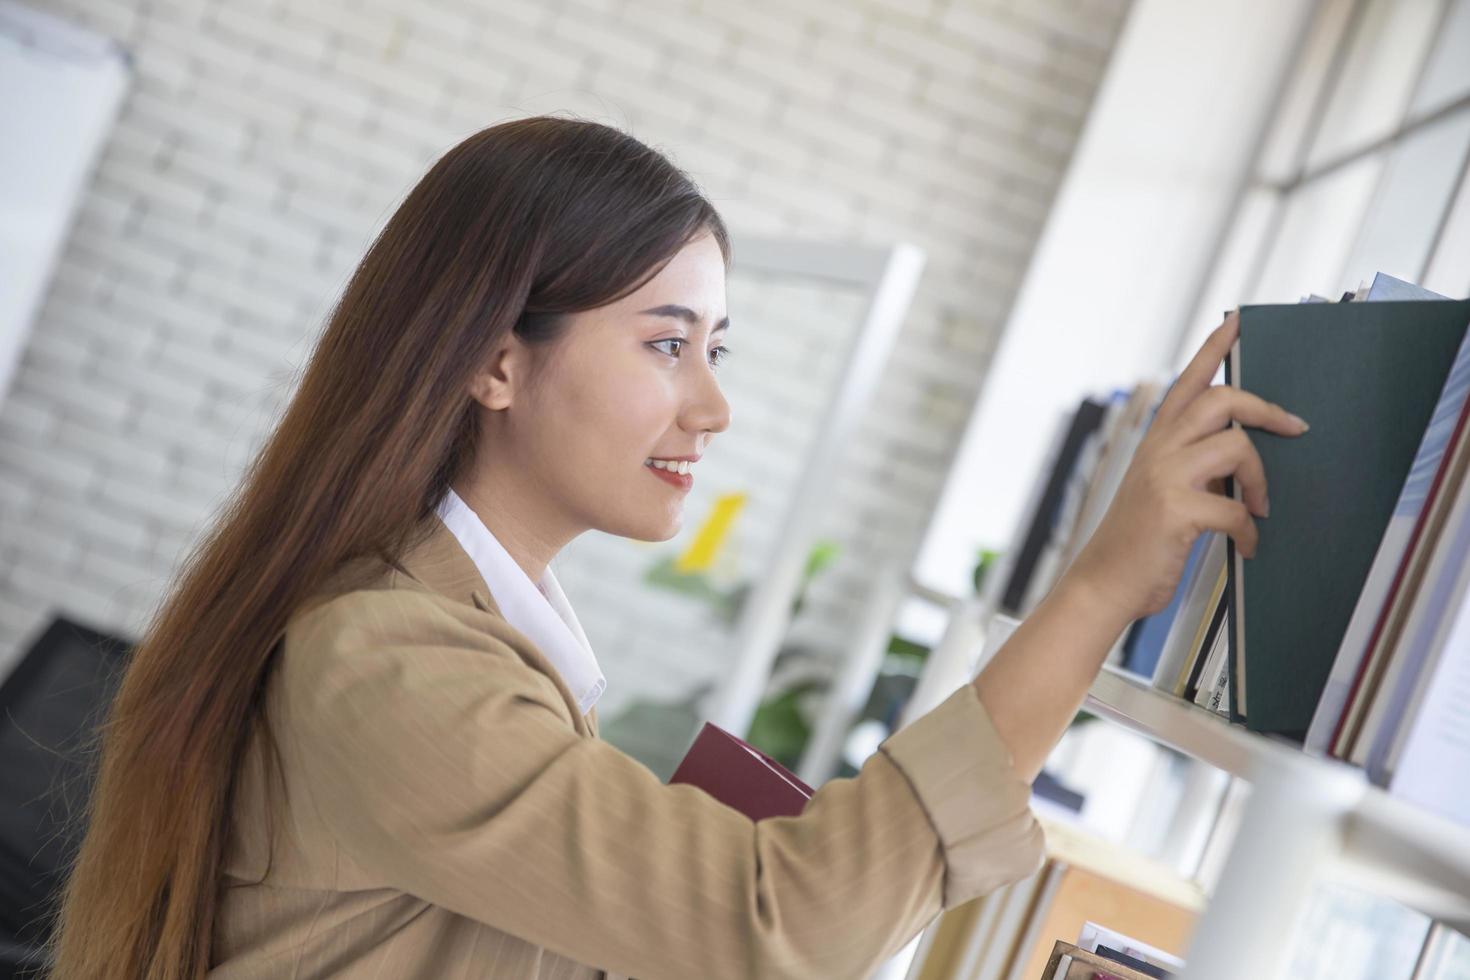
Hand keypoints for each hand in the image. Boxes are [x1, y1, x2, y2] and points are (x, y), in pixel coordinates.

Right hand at [1063, 312, 1309, 622]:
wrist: (1103, 582)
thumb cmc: (1137, 540)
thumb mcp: (1158, 489)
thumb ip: (1192, 463)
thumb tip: (1244, 453)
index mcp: (1156, 441)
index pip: (1188, 381)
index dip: (1215, 348)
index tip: (1238, 321)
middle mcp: (1158, 450)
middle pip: (1222, 399)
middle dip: (1266, 410)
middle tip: (1293, 429)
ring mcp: (1164, 478)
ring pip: (1236, 447)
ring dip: (1260, 480)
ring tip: (1259, 507)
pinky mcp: (1175, 511)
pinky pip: (1235, 510)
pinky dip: (1249, 532)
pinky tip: (1246, 546)